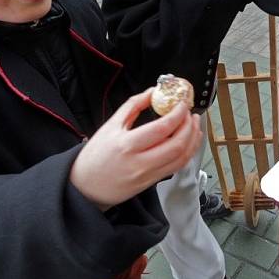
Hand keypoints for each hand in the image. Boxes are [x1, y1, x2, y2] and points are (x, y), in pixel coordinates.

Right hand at [69, 89, 201, 211]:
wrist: (85, 186)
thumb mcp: (110, 125)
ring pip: (181, 158)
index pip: (161, 129)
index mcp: (126, 144)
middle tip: (190, 113)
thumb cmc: (95, 155)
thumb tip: (153, 92)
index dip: (178, 114)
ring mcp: (147, 175)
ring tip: (194, 125)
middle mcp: (139, 162)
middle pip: (176, 145)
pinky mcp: (151, 183)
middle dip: (189, 127)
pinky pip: (176, 167)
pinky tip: (188, 141)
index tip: (183, 103)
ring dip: (193, 140)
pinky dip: (187, 153)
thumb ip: (133, 105)